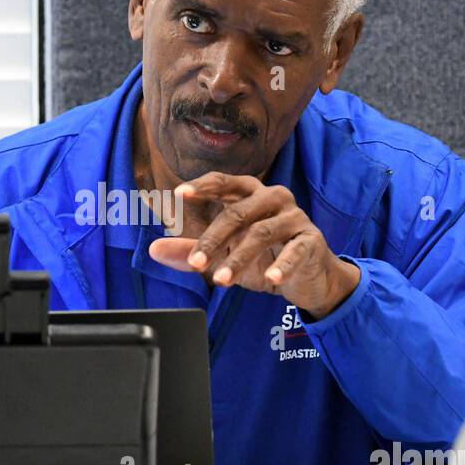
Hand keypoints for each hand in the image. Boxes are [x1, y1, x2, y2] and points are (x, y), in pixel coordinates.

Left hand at [149, 172, 360, 318]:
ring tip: (221, 281)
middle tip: (195, 264)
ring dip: (239, 258)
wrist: (306, 278)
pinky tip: (271, 278)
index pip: (222, 183)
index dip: (202, 186)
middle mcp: (272, 197)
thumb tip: (153, 249)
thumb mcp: (222, 255)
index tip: (179, 194)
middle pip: (237, 212)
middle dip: (213, 239)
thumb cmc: (261, 258)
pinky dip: (283, 265)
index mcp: (248, 193)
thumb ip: (189, 251)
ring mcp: (294, 217)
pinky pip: (295, 250)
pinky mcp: (311, 240)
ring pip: (262, 233)